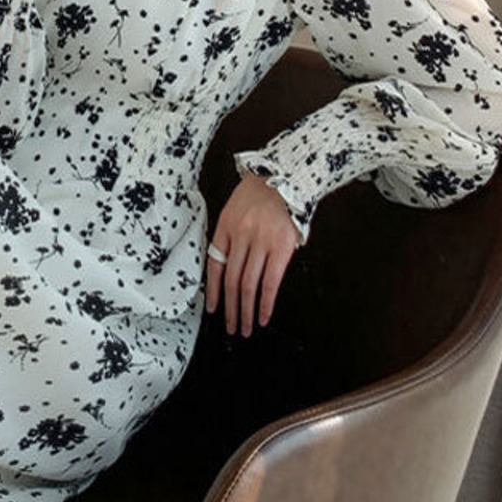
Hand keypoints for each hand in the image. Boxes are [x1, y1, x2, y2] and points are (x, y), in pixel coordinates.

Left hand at [205, 174, 301, 335]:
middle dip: (229, 308)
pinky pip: (270, 281)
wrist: (289, 173)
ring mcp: (261, 242)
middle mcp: (240, 236)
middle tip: (231, 327)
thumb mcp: (237, 210)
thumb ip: (233, 237)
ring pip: (247, 285)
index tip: (213, 310)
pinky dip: (265, 303)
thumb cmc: (263, 192)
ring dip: (245, 311)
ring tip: (245, 327)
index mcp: (225, 227)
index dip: (213, 292)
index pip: (214, 267)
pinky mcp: (282, 247)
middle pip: (230, 281)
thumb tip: (231, 269)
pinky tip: (263, 316)